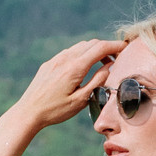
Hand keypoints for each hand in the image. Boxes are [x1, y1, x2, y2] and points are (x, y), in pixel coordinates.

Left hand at [8, 36, 123, 138]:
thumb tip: (110, 66)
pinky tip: (84, 68)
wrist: (28, 112)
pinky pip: (69, 52)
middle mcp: (65, 58)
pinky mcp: (49, 63)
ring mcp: (56, 59)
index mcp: (75, 67)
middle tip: (117, 59)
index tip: (127, 48)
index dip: (116, 46)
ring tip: (103, 64)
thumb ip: (97, 81)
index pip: (100, 48)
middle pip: (92, 43)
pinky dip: (82, 54)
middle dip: (107, 48)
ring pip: (80, 46)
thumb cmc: (55, 110)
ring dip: (94, 51)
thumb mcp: (81, 100)